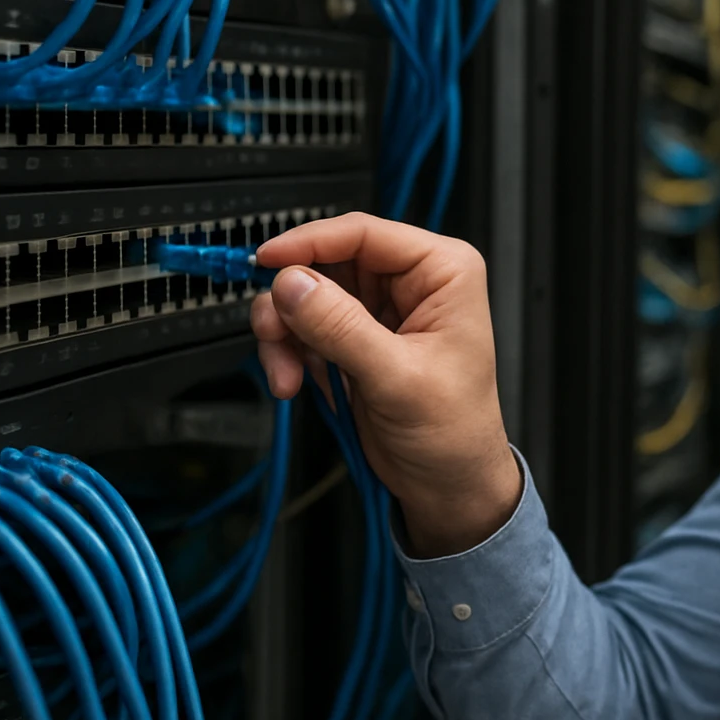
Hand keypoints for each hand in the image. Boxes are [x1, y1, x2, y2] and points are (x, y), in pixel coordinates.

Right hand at [249, 213, 521, 556]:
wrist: (447, 485)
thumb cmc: (454, 432)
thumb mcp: (397, 378)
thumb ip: (342, 327)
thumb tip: (293, 283)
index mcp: (442, 271)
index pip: (364, 233)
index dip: (309, 242)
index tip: (266, 261)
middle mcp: (410, 282)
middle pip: (325, 261)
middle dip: (291, 302)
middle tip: (275, 337)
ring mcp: (378, 310)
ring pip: (305, 294)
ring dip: (284, 334)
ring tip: (287, 375)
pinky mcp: (353, 338)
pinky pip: (301, 326)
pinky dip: (287, 353)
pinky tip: (296, 382)